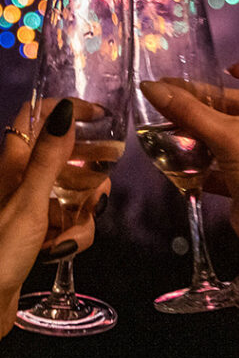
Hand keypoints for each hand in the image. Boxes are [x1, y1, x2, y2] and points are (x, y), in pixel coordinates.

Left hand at [0, 98, 108, 337]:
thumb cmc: (2, 248)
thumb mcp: (30, 201)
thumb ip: (49, 157)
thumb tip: (64, 109)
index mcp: (14, 163)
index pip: (36, 116)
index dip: (65, 108)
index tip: (98, 115)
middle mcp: (24, 178)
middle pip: (64, 153)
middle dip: (89, 163)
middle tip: (109, 168)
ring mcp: (33, 206)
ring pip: (74, 189)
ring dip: (84, 206)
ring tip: (79, 224)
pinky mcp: (41, 232)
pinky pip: (70, 220)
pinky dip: (75, 232)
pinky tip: (64, 247)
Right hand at [141, 57, 238, 268]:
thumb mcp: (225, 136)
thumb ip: (188, 111)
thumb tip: (150, 86)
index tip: (231, 71)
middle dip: (209, 102)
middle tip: (173, 99)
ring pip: (232, 132)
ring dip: (203, 129)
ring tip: (170, 127)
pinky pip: (227, 158)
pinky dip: (207, 157)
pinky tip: (180, 158)